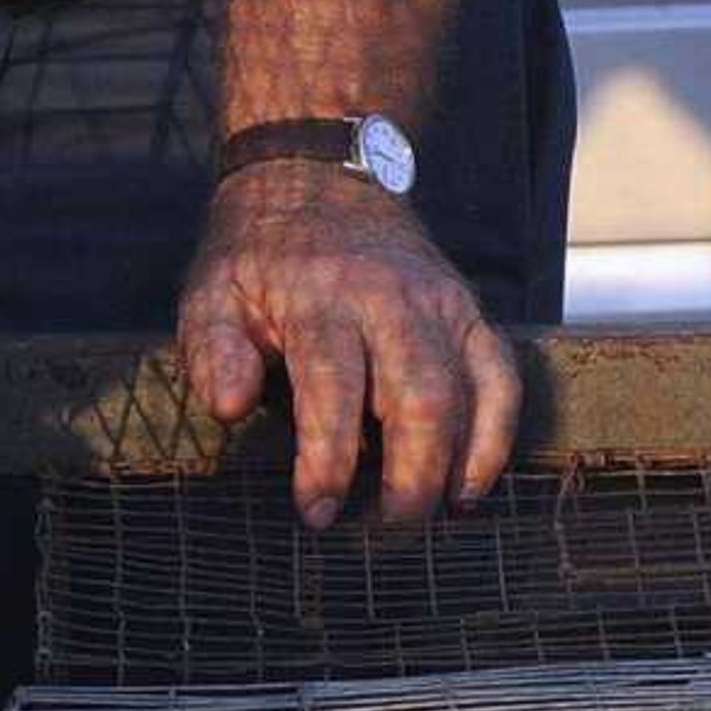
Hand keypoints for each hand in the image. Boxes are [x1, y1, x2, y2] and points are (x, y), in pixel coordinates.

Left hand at [176, 159, 518, 528]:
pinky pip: (500, 379)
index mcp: (318, 296)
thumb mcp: (210, 290)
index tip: (316, 511)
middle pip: (416, 399)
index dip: (329, 458)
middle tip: (380, 531)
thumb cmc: (255, 255)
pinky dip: (495, 437)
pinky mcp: (469, 311)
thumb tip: (230, 409)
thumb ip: (214, 350)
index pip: (332, 388)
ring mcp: (438, 304)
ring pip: (466, 393)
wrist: (312, 179)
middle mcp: (387, 299)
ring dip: (452, 466)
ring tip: (422, 517)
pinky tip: (469, 487)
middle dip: (405, 477)